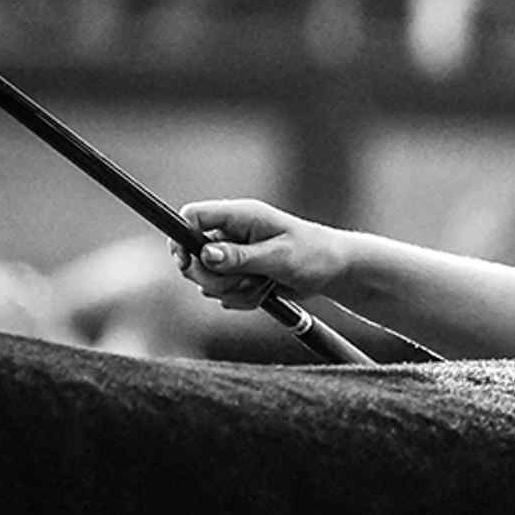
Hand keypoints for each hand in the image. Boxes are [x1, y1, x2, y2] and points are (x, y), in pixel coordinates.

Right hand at [175, 198, 340, 310]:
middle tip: (247, 280)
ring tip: (265, 282)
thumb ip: (241, 256)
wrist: (333, 270)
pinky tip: (266, 290)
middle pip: (193, 257)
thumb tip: (205, 254)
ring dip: (236, 290)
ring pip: (209, 282)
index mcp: (240, 216)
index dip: (181, 239)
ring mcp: (233, 255)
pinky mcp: (239, 275)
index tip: (187, 263)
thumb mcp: (279, 256)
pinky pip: (224, 295)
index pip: (192, 216)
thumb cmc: (314, 253)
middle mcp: (232, 233)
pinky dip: (244, 298)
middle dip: (216, 278)